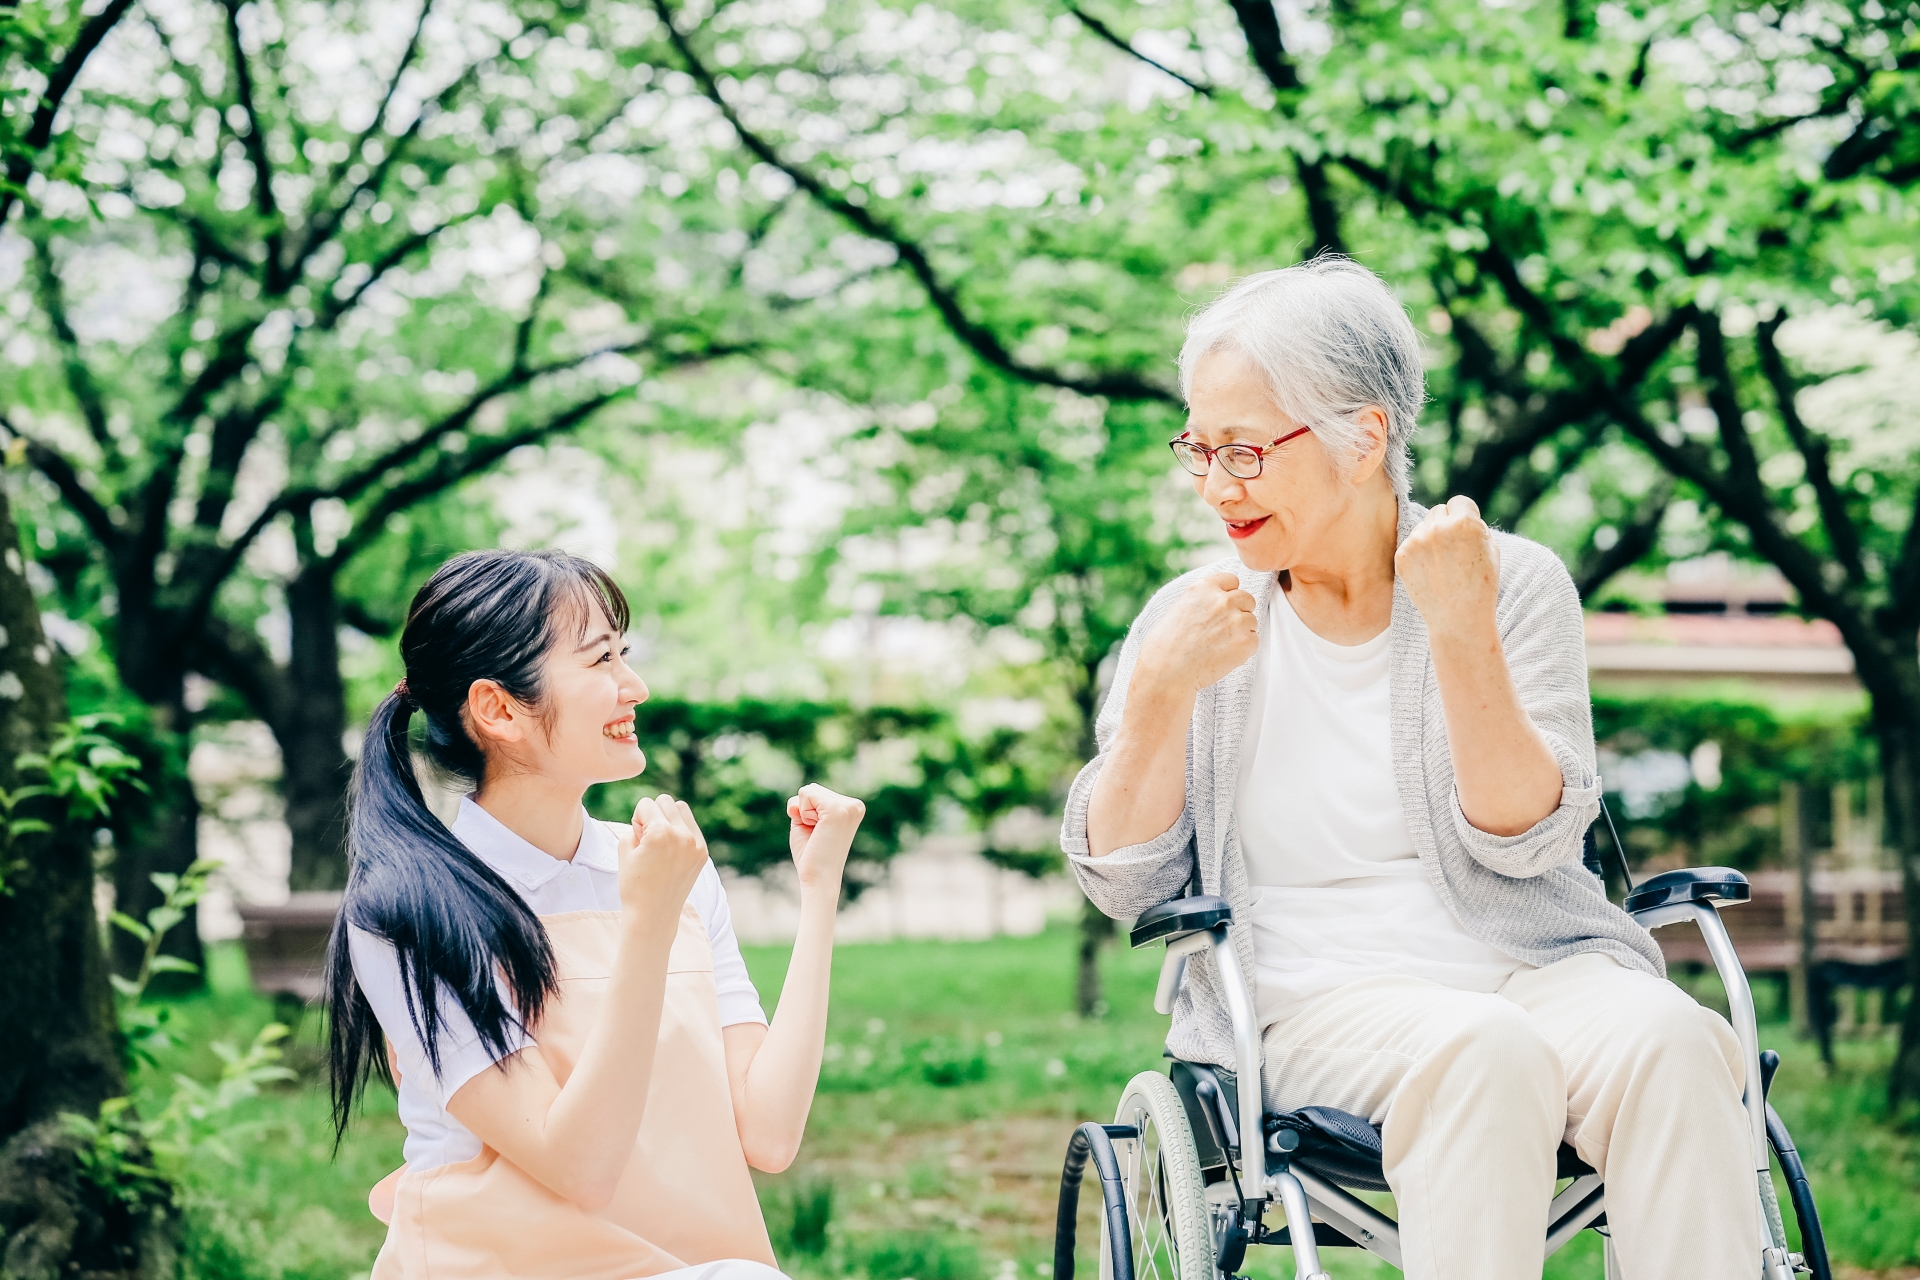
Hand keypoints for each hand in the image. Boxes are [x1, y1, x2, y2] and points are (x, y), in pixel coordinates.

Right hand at [616, 793, 709, 917]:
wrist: (653, 915)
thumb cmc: (633, 884)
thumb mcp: (624, 848)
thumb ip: (636, 824)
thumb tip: (652, 815)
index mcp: (661, 833)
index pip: (646, 804)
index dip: (636, 820)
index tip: (638, 840)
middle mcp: (683, 835)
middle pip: (666, 801)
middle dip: (654, 814)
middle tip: (648, 840)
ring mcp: (696, 844)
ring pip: (682, 809)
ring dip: (669, 818)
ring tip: (661, 842)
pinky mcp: (703, 853)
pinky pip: (692, 826)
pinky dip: (681, 831)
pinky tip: (672, 850)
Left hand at [786, 783, 864, 893]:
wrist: (819, 879)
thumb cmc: (811, 855)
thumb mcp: (805, 822)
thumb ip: (803, 803)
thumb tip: (801, 793)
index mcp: (852, 808)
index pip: (817, 793)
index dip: (807, 813)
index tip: (819, 833)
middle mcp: (855, 806)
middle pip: (812, 789)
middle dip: (804, 811)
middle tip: (816, 834)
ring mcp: (848, 807)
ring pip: (809, 790)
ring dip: (804, 813)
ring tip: (817, 833)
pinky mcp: (838, 810)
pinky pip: (806, 794)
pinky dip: (803, 813)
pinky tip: (815, 830)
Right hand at [1136, 572, 1258, 695]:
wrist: (1166, 672)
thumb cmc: (1166, 645)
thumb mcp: (1179, 608)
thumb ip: (1203, 600)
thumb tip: (1219, 602)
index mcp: (1204, 588)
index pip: (1232, 580)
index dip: (1228, 594)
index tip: (1222, 607)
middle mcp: (1223, 600)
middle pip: (1247, 599)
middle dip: (1238, 612)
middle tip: (1222, 630)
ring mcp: (1237, 620)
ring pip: (1251, 621)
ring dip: (1241, 632)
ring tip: (1218, 645)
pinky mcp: (1246, 642)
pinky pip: (1254, 641)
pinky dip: (1243, 650)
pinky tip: (1223, 656)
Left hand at [1394, 496, 1502, 641]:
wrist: (1459, 619)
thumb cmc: (1480, 585)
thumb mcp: (1490, 549)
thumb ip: (1474, 526)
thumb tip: (1456, 513)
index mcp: (1465, 523)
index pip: (1459, 502)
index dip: (1465, 517)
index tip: (1466, 532)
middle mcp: (1438, 528)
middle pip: (1438, 510)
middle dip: (1446, 524)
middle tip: (1454, 550)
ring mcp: (1417, 541)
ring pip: (1423, 526)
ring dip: (1431, 537)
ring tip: (1443, 564)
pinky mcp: (1401, 555)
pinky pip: (1411, 543)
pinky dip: (1418, 554)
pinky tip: (1430, 572)